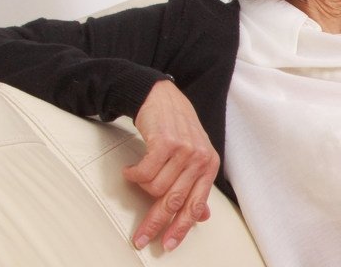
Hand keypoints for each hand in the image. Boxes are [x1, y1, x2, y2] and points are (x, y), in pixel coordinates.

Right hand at [124, 80, 219, 251]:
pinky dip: (133, 174)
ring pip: (155, 187)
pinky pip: (144, 172)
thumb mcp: (194, 156)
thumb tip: (203, 217)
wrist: (163, 97)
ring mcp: (184, 149)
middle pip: (174, 201)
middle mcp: (200, 159)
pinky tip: (131, 169)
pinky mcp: (165, 142)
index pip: (195, 205)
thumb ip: (196, 185)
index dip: (181, 228)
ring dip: (142, 185)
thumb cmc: (178, 128)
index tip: (168, 244)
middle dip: (155, 223)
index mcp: (209, 166)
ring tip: (139, 174)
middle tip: (140, 237)